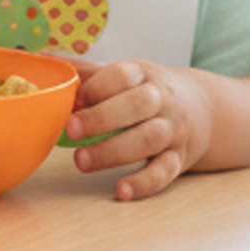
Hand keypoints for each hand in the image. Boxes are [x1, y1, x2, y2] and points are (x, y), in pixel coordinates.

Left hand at [62, 57, 213, 200]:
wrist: (206, 110)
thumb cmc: (151, 92)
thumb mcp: (127, 74)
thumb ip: (86, 72)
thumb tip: (42, 60)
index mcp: (144, 75)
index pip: (123, 75)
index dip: (98, 86)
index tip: (74, 98)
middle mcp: (162, 100)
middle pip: (137, 105)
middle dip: (102, 117)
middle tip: (70, 129)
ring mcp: (172, 130)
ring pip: (148, 139)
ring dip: (113, 151)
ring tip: (80, 161)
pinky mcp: (179, 159)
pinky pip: (164, 173)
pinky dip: (143, 183)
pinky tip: (120, 190)